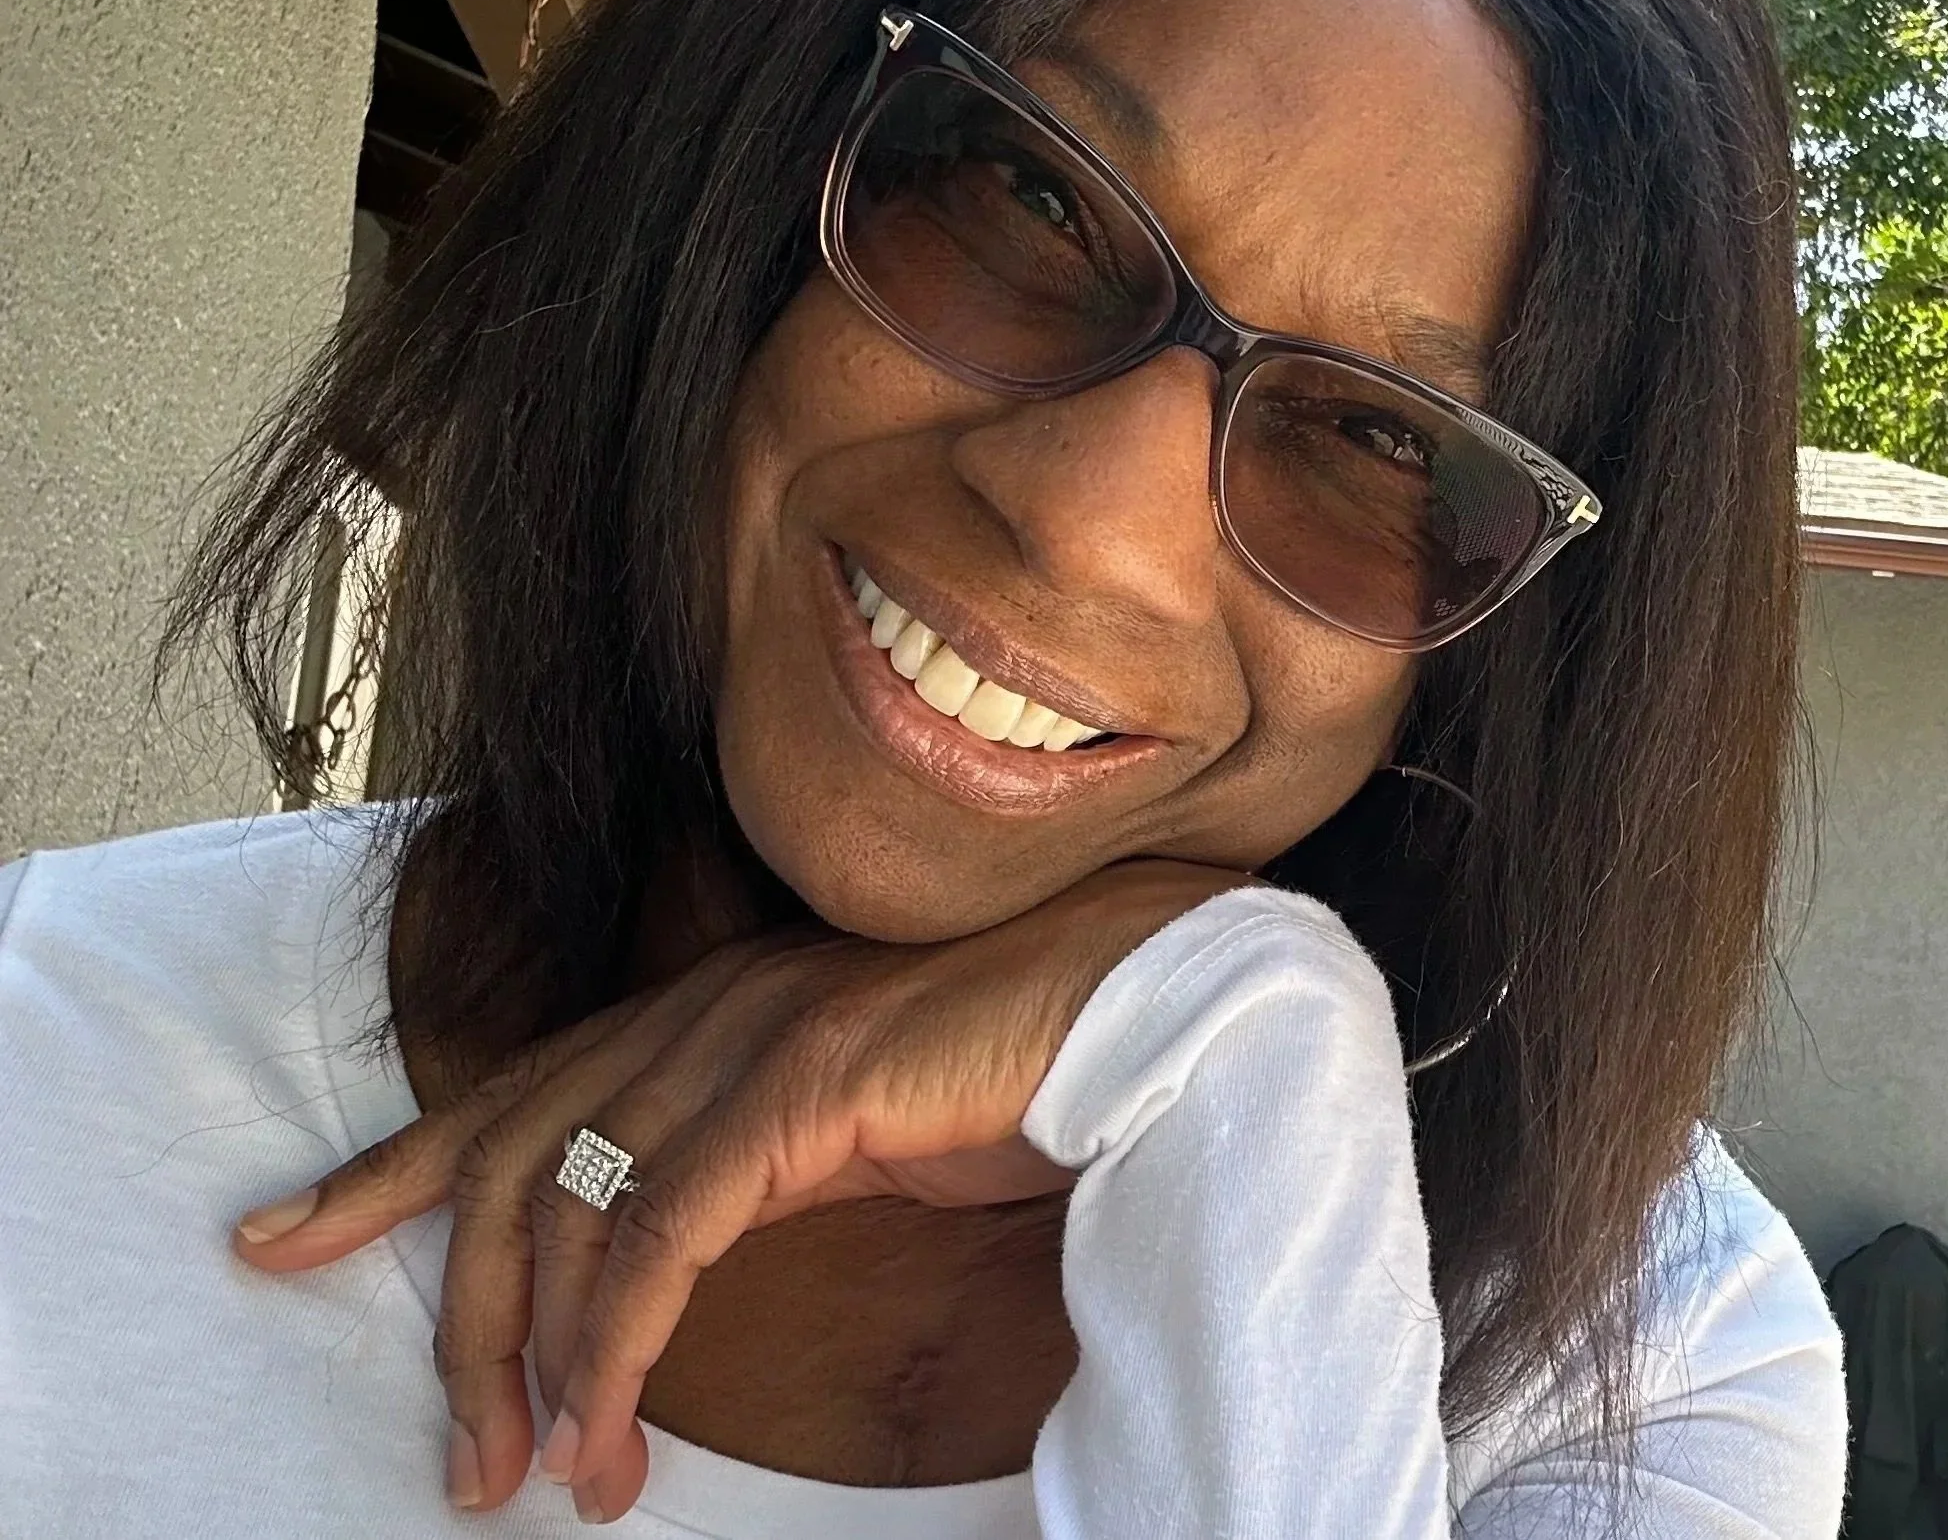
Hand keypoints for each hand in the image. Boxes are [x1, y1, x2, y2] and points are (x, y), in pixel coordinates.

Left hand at [233, 858, 1249, 1521]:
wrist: (1134, 997)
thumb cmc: (1002, 1063)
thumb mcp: (838, 1119)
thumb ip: (745, 1157)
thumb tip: (659, 1261)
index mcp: (700, 1008)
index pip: (508, 1089)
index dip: (385, 1165)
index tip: (283, 1234)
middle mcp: (700, 1006)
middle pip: (504, 1151)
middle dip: (445, 1307)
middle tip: (454, 1457)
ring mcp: (744, 1034)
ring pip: (563, 1199)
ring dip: (528, 1357)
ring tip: (534, 1478)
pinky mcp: (795, 1083)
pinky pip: (659, 1232)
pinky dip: (612, 1345)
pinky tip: (611, 1434)